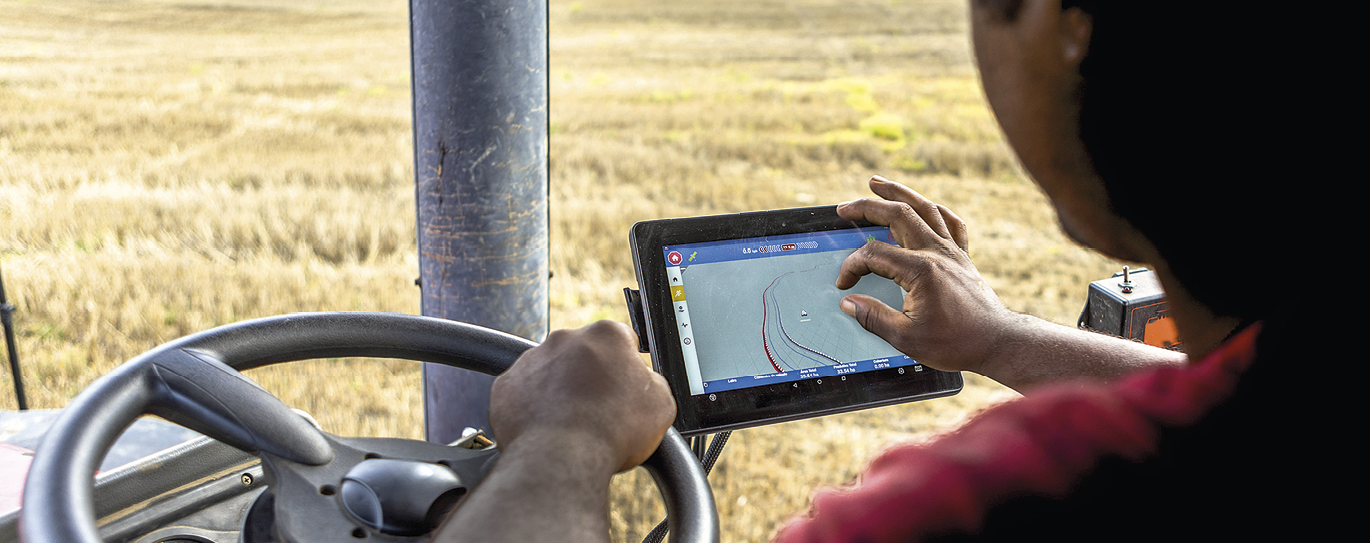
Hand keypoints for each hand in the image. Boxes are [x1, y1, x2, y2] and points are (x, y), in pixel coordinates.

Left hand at [489, 321, 675, 473]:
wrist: (563, 458)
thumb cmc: (612, 431)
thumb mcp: (661, 405)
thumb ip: (653, 384)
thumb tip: (646, 384)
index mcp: (606, 336)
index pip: (621, 341)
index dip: (625, 368)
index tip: (623, 388)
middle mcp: (566, 339)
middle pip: (582, 355)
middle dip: (589, 377)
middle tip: (598, 410)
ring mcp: (532, 359)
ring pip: (550, 372)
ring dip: (559, 391)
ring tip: (570, 424)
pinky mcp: (507, 384)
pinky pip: (521, 393)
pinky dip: (531, 408)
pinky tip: (546, 428)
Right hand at [836, 175, 1017, 374]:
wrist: (997, 343)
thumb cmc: (956, 343)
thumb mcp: (906, 338)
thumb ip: (873, 317)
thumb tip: (848, 303)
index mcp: (920, 271)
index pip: (874, 254)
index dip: (852, 266)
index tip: (844, 284)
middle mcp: (937, 253)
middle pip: (898, 215)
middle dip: (867, 207)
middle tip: (844, 208)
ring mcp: (952, 251)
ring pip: (924, 208)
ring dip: (898, 193)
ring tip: (877, 183)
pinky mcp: (963, 256)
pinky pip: (950, 222)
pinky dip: (934, 209)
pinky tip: (924, 205)